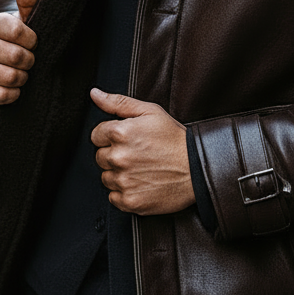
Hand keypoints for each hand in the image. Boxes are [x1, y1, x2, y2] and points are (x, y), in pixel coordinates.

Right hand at [0, 0, 38, 110]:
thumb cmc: (17, 39)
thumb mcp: (25, 21)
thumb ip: (28, 3)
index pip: (20, 32)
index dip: (33, 41)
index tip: (33, 43)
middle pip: (17, 57)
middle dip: (30, 61)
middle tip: (29, 61)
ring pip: (11, 77)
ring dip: (23, 78)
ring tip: (21, 73)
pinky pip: (2, 95)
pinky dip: (13, 94)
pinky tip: (13, 87)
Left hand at [90, 89, 194, 215]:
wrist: (198, 168)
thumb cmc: (175, 139)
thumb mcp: (150, 112)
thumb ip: (118, 102)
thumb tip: (95, 94)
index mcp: (120, 133)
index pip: (96, 135)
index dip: (111, 136)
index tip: (128, 140)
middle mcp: (118, 157)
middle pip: (100, 157)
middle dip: (115, 155)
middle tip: (137, 154)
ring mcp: (123, 181)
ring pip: (106, 177)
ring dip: (119, 174)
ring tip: (141, 169)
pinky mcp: (129, 200)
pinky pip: (113, 197)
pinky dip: (124, 192)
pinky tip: (141, 183)